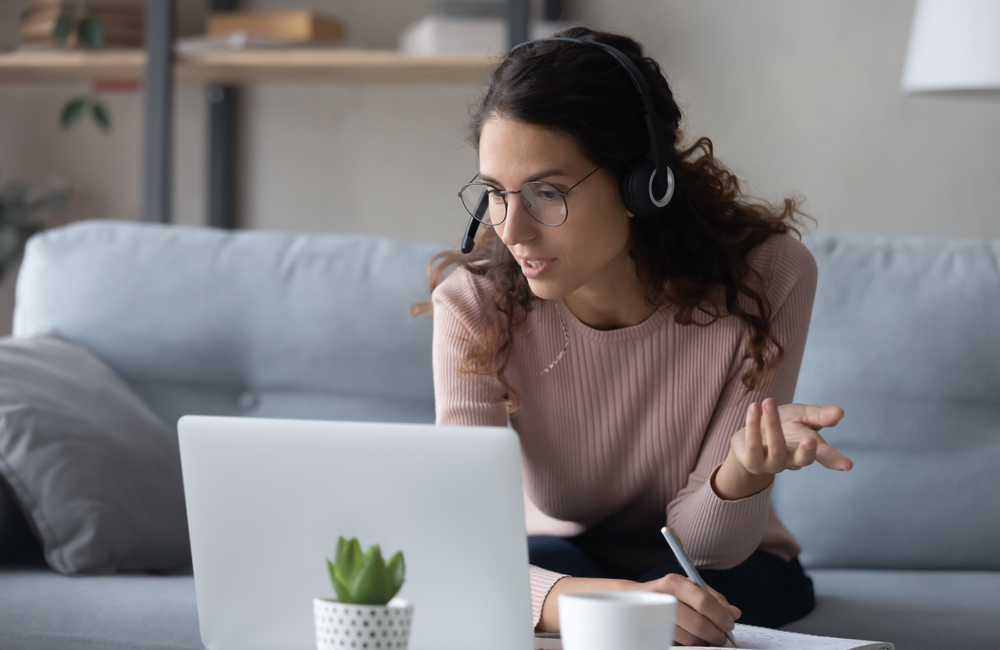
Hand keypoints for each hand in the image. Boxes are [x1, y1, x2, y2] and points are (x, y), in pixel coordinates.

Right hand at [635, 574, 739, 645]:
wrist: (633, 599)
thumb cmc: (667, 593)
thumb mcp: (689, 587)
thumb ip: (714, 598)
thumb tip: (734, 613)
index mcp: (675, 583)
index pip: (704, 601)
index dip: (721, 616)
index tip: (729, 624)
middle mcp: (663, 598)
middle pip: (698, 624)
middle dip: (716, 634)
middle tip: (722, 637)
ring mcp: (656, 618)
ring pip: (689, 639)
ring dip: (704, 642)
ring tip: (707, 637)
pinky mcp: (653, 633)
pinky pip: (680, 645)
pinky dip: (691, 645)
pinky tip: (692, 639)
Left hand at [716, 398, 852, 499]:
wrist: (753, 432)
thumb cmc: (784, 424)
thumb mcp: (802, 415)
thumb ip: (819, 416)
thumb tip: (840, 412)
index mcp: (807, 449)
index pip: (824, 455)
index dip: (835, 460)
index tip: (847, 465)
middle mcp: (792, 460)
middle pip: (801, 459)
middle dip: (806, 451)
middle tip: (811, 440)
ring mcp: (772, 464)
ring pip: (776, 448)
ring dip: (772, 423)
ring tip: (768, 401)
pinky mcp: (752, 462)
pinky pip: (753, 446)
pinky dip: (752, 425)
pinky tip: (753, 408)